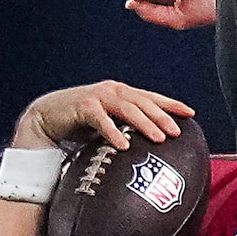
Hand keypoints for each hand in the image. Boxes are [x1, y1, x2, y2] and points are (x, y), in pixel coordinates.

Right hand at [20, 80, 193, 152]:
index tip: (190, 113)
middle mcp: (113, 91)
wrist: (45, 117)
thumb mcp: (107, 121)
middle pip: (144, 102)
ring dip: (145, 124)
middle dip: (163, 116)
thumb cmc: (80, 121)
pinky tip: (124, 144)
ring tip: (159, 138)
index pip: (151, 97)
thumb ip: (124, 126)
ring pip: (127, 109)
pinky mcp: (83, 106)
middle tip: (177, 131)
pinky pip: (102, 120)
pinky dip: (114, 132)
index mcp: (122, 93)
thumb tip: (148, 144)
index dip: (171, 104)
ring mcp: (98, 96)